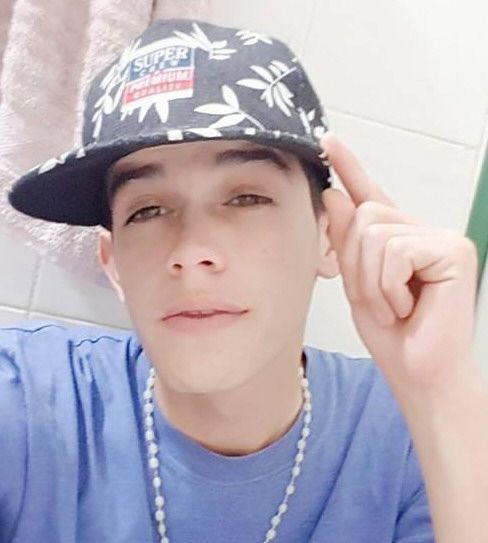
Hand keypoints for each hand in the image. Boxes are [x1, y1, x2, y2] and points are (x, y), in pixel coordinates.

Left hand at [320, 132, 478, 396]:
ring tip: (394, 308)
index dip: (349, 167)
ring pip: (374, 234)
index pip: (368, 196)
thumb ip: (346, 240)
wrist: (419, 373)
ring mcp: (440, 238)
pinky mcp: (452, 249)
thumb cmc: (392, 335)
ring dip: (372, 283)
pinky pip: (394, 253)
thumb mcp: (356, 284)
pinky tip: (408, 307)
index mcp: (397, 238)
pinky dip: (388, 288)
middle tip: (379, 301)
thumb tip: (335, 193)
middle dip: (356, 265)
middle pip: (364, 216)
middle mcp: (421, 230)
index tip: (328, 140)